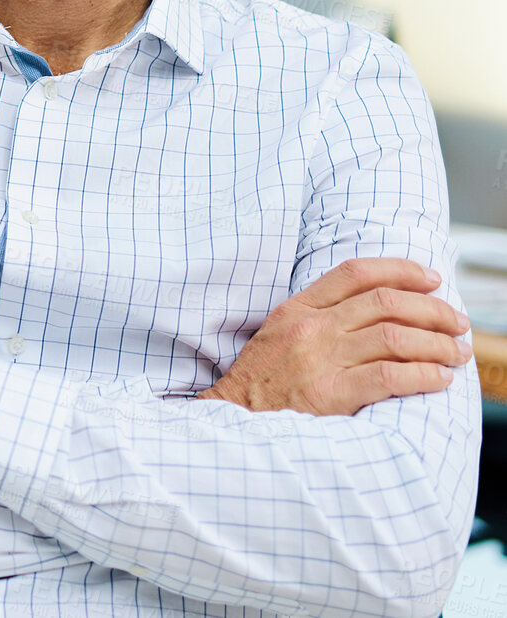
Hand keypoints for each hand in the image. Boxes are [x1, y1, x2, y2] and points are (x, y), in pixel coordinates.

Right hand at [196, 257, 470, 415]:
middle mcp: (311, 328)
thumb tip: (377, 310)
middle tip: (456, 322)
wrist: (234, 419)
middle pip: (386, 303)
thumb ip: (318, 318)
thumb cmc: (260, 383)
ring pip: (395, 338)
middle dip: (432, 309)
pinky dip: (424, 375)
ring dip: (437, 344)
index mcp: (297, 309)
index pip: (355, 273)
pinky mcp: (330, 394)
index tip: (432, 279)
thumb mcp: (278, 334)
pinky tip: (439, 379)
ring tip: (456, 353)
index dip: (401, 270)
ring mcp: (319, 359)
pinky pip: (391, 377)